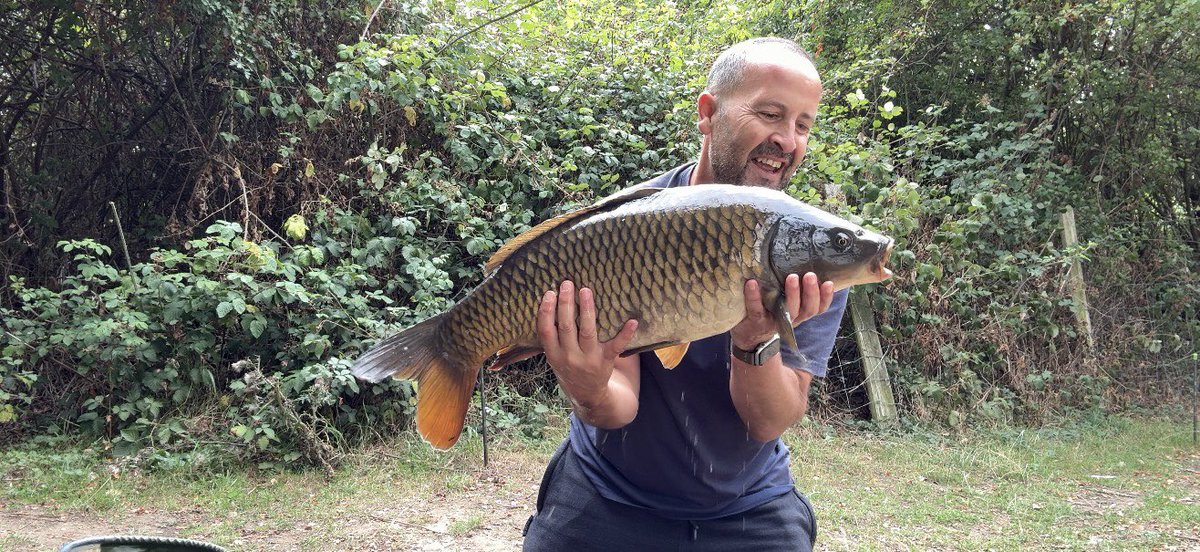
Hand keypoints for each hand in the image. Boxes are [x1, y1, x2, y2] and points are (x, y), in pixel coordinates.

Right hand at [536, 280, 637, 408]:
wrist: (587, 395)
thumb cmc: (568, 368)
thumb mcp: (554, 357)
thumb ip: (551, 337)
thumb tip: (551, 303)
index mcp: (553, 355)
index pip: (546, 331)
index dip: (546, 312)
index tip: (549, 293)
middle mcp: (569, 357)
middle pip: (566, 327)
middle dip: (565, 304)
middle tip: (567, 283)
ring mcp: (589, 359)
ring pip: (588, 332)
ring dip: (587, 310)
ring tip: (585, 291)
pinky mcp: (606, 361)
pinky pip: (616, 346)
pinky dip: (625, 334)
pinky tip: (632, 321)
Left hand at [729, 273, 832, 350]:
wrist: (748, 333)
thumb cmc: (770, 308)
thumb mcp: (785, 299)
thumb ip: (795, 286)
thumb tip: (804, 258)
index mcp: (801, 312)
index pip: (819, 307)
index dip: (826, 297)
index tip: (829, 283)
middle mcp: (792, 318)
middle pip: (808, 309)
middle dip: (811, 292)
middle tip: (810, 275)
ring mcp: (775, 321)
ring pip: (789, 311)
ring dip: (792, 294)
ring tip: (792, 277)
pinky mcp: (756, 320)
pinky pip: (756, 309)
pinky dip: (754, 296)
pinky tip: (752, 282)